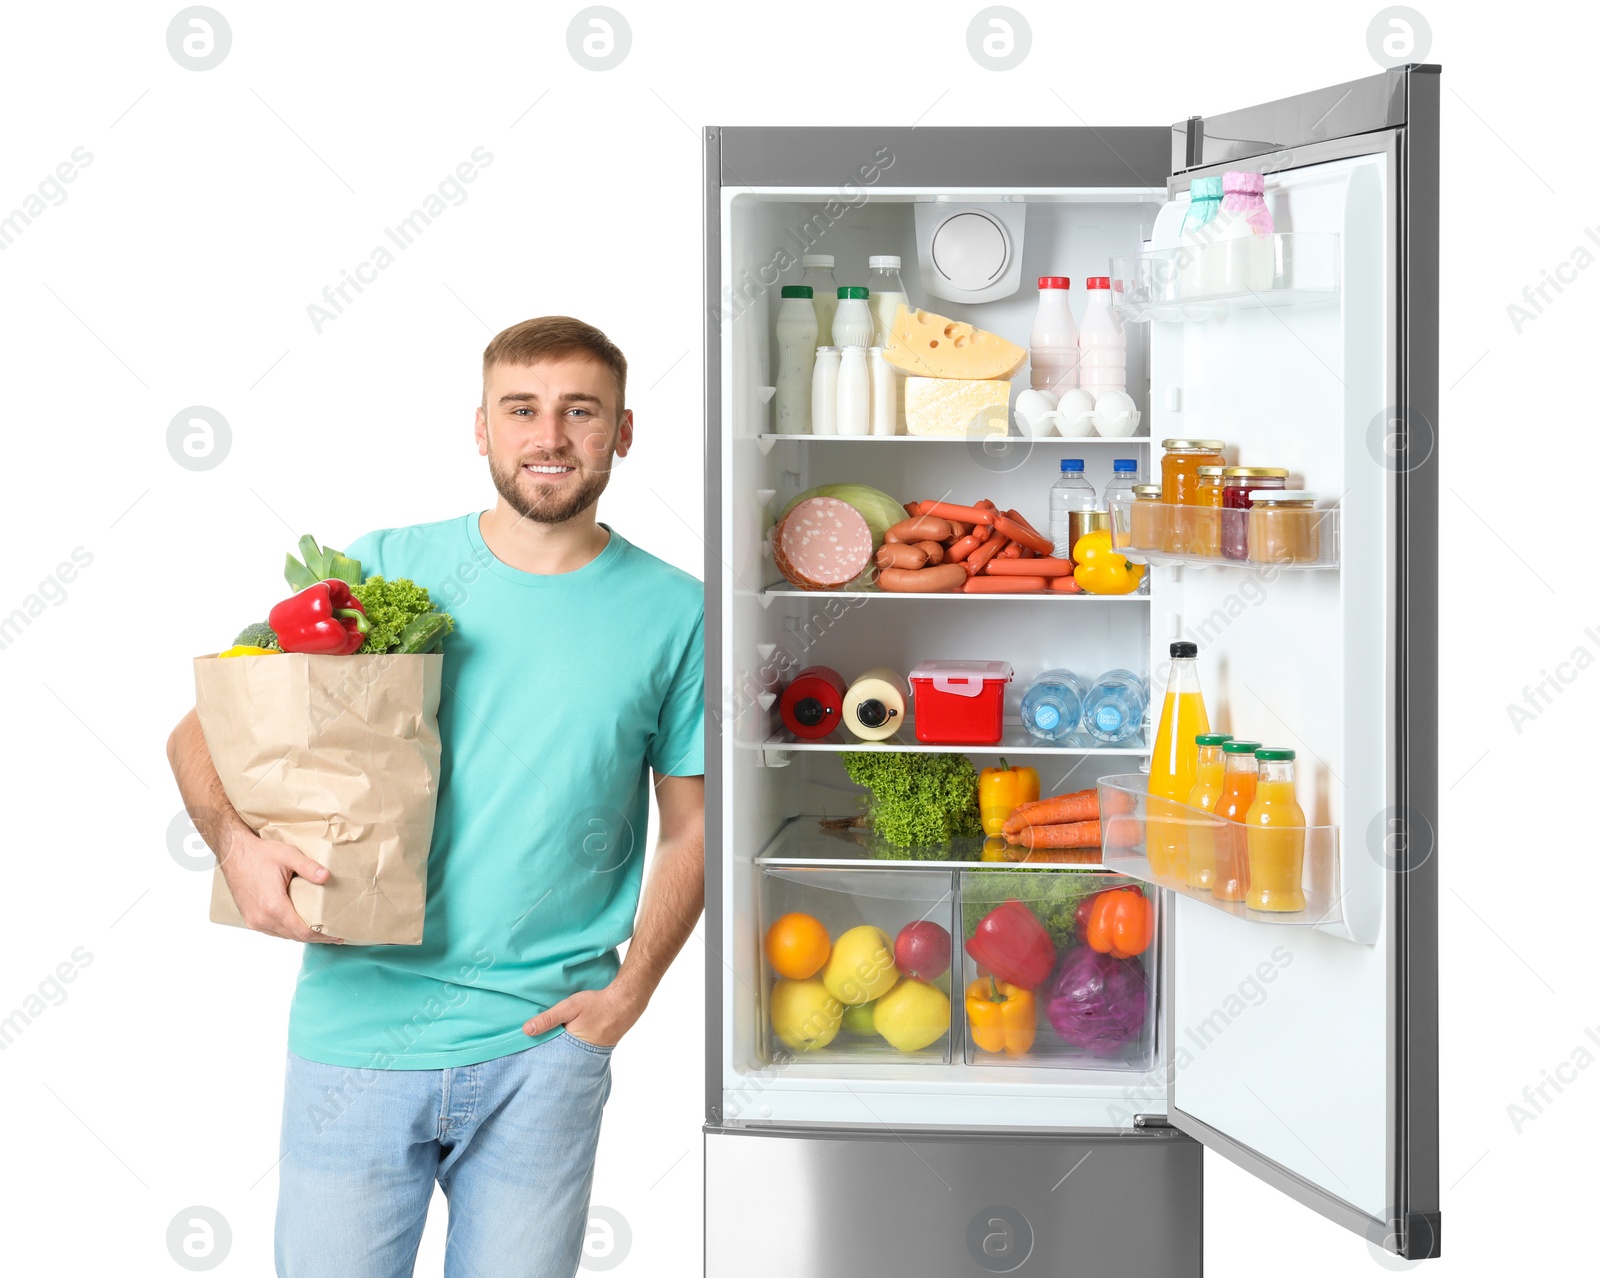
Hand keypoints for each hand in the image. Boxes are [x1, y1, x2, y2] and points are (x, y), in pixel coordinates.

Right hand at [218, 825, 343, 943]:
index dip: (321, 935)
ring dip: (301, 935)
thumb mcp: (288, 855)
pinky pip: (272, 931)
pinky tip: (299, 925)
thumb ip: (308, 867)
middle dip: (316, 937)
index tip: (337, 935)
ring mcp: (253, 920)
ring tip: (320, 931)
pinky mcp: (249, 918)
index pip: (302, 931)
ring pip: (283, 935)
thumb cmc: (259, 854)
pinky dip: (287, 931)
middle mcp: (262, 918)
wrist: (234, 854)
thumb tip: (327, 876)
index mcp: (274, 906)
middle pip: (294, 936)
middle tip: (334, 934)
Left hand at [522, 985, 642, 1047]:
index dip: (538, 1054)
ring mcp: (590, 1054)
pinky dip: (572, 1048)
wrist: (625, 1003)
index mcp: (571, 1048)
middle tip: (534, 1053)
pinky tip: (568, 1041)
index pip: (548, 1057)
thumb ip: (548, 1019)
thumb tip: (525, 1030)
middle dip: (548, 1056)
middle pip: (558, 1059)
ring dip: (560, 1052)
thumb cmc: (596, 1004)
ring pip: (569, 1056)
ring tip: (549, 1048)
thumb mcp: (569, 1008)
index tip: (526, 1053)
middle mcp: (580, 1057)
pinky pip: (578, 1052)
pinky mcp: (596, 1049)